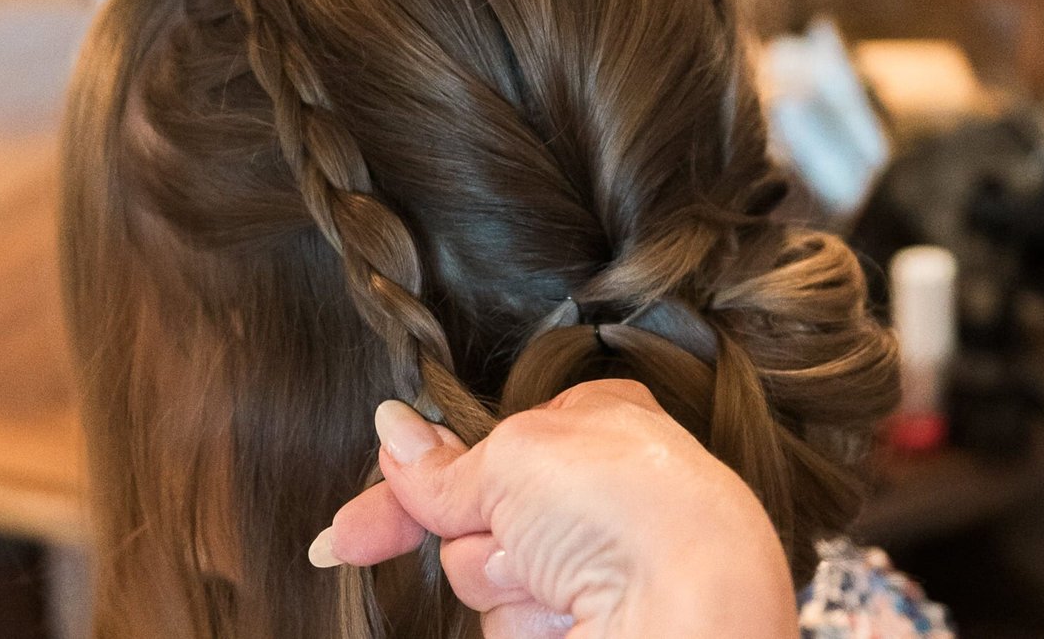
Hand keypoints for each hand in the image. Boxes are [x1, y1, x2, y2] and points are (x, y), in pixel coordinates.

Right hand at [312, 381, 798, 638]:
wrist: (688, 612)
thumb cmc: (630, 508)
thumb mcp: (515, 454)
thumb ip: (443, 461)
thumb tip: (391, 430)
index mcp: (593, 423)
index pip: (478, 447)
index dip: (418, 478)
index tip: (355, 526)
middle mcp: (592, 495)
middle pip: (472, 517)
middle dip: (468, 534)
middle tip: (510, 539)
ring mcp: (587, 567)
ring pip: (482, 577)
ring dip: (500, 578)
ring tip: (560, 573)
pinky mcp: (578, 623)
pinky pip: (508, 625)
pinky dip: (529, 621)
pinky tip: (573, 614)